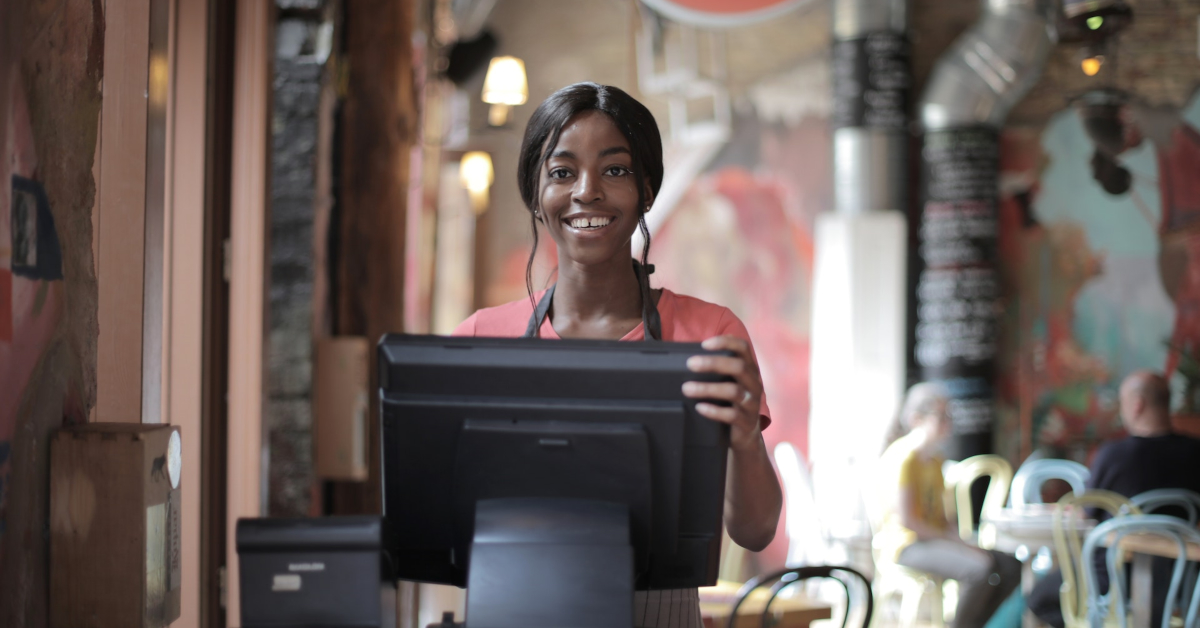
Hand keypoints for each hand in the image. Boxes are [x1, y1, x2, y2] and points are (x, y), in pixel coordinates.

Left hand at [682, 335, 763, 451]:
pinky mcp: (747, 422)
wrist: (744, 434)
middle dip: (713, 363)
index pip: (743, 348)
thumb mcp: (727, 382)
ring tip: (686, 388)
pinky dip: (713, 410)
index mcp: (749, 369)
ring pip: (733, 391)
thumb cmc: (730, 402)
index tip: (704, 344)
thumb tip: (685, 359)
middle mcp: (754, 383)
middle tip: (690, 364)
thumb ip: (716, 370)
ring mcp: (752, 403)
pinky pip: (732, 415)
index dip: (726, 342)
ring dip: (707, 388)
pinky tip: (699, 408)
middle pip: (738, 367)